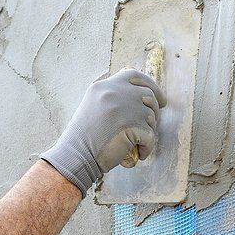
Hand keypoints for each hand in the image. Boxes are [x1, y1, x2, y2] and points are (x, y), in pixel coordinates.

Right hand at [39, 68, 165, 197]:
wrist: (75, 158)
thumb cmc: (83, 139)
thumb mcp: (93, 107)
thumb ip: (113, 99)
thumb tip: (141, 100)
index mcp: (103, 87)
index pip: (133, 76)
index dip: (149, 85)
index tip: (158, 98)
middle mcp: (114, 92)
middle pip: (147, 94)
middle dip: (155, 109)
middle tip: (153, 123)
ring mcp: (124, 108)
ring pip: (151, 115)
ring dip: (149, 129)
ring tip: (138, 141)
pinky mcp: (132, 126)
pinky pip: (150, 135)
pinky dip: (147, 146)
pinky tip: (139, 153)